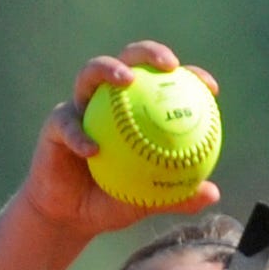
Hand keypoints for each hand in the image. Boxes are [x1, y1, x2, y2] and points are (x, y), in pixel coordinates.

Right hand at [18, 42, 223, 241]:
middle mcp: (108, 100)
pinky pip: (67, 125)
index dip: (189, 77)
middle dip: (148, 52)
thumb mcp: (147, 202)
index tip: (210, 88)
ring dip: (108, 70)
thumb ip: (175, 196)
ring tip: (125, 80)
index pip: (163, 84)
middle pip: (128, 61)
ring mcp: (80, 107)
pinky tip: (92, 149)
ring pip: (90, 74)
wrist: (70, 217)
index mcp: (134, 111)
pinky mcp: (55, 123)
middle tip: (168, 64)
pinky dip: (79, 136)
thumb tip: (212, 193)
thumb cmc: (111, 203)